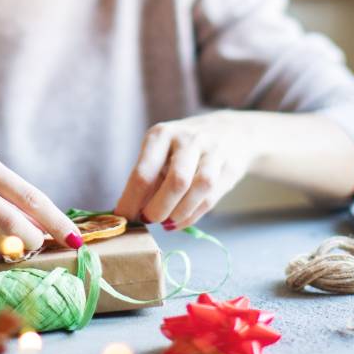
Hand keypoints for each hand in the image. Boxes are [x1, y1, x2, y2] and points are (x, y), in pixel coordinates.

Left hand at [113, 112, 254, 229]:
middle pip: (176, 181)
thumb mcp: (161, 153)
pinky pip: (211, 197)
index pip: (143, 173)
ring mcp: (213, 151)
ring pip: (199, 188)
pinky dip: (193, 215)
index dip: (131, 201)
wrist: (230, 130)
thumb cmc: (183, 148)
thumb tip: (127, 213)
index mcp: (161, 135)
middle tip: (149, 220)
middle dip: (159, 208)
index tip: (123, 219)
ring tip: (167, 223)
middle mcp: (188, 139)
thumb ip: (147, 181)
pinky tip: (181, 220)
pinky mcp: (230, 166)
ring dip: (179, 213)